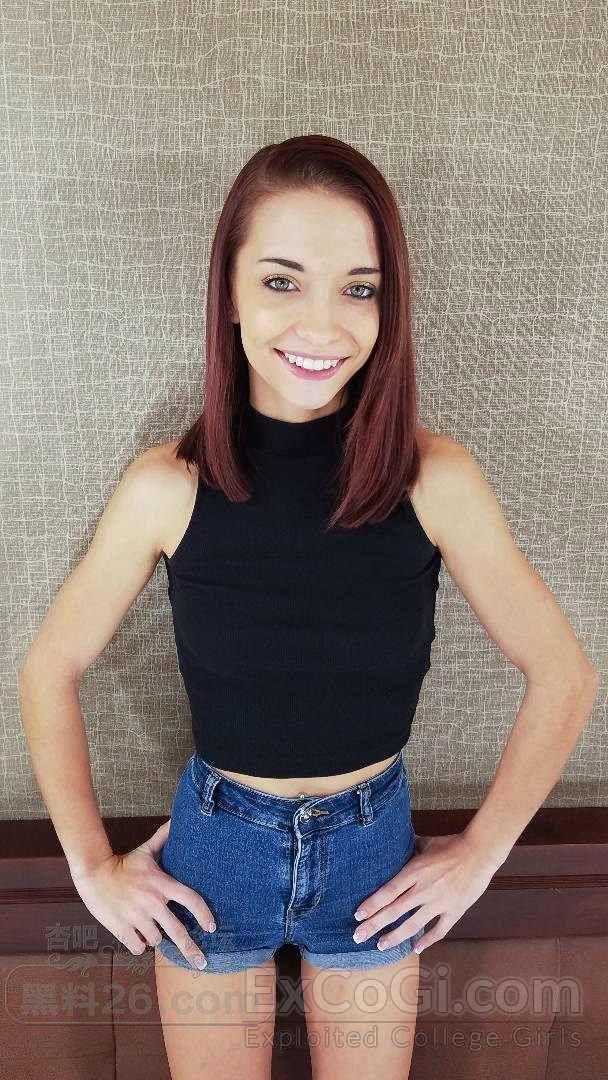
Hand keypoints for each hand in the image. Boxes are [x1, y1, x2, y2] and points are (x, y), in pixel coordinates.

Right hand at [69, 820, 215, 968]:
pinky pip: (138, 947)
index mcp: (162, 884)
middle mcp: (153, 902)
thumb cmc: (123, 864)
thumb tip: (176, 820)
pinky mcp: (122, 928)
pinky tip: (137, 937)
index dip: (204, 914)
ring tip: (149, 928)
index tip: (212, 928)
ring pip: (156, 940)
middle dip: (191, 950)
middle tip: (202, 963)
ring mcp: (137, 917)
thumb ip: (163, 838)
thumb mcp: (145, 850)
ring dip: (155, 938)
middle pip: (178, 931)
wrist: (94, 873)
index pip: (191, 899)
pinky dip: (139, 945)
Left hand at [352, 832, 501, 953]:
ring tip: (381, 945)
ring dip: (395, 936)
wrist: (480, 852)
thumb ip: (410, 849)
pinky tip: (416, 948)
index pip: (388, 891)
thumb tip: (396, 846)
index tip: (358, 915)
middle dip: (374, 925)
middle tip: (358, 936)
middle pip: (394, 911)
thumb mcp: (426, 843)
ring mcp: (439, 902)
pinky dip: (427, 940)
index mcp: (415, 871)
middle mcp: (424, 889)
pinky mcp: (455, 911)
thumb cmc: (452, 845)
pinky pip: (438, 930)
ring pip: (413, 925)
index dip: (372, 905)